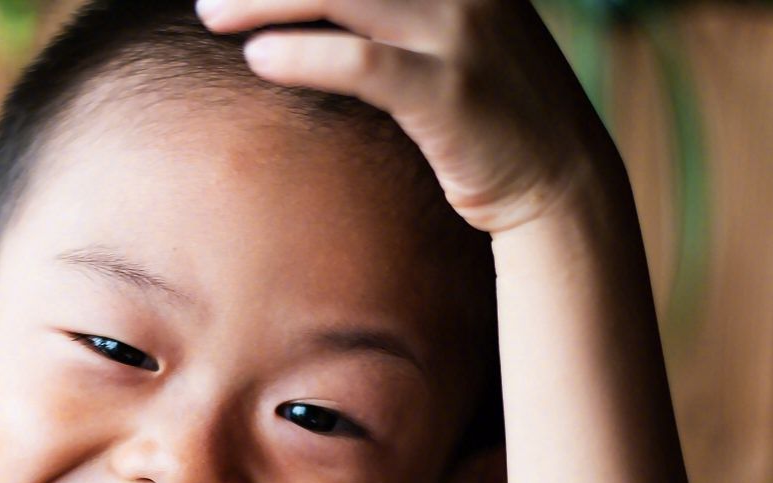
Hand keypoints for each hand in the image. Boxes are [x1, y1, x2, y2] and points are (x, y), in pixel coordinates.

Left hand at [196, 0, 620, 235]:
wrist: (558, 175)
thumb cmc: (482, 108)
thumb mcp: (445, 33)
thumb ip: (389, 11)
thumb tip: (307, 9)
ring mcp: (460, 30)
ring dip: (267, 0)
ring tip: (214, 16)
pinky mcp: (451, 90)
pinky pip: (365, 61)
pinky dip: (305, 55)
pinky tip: (260, 59)